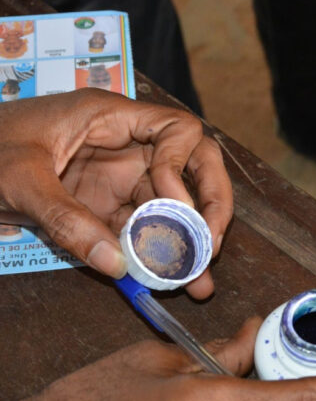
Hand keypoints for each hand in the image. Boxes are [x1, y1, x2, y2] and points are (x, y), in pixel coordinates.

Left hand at [0, 88, 232, 297]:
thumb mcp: (19, 180)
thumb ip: (67, 220)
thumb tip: (117, 265)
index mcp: (110, 118)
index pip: (178, 129)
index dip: (186, 165)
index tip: (173, 204)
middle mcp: (126, 147)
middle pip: (192, 166)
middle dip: (208, 204)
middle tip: (210, 244)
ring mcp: (118, 178)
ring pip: (173, 205)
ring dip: (189, 241)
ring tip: (199, 279)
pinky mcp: (105, 207)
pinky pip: (142, 230)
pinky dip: (158, 254)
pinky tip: (171, 281)